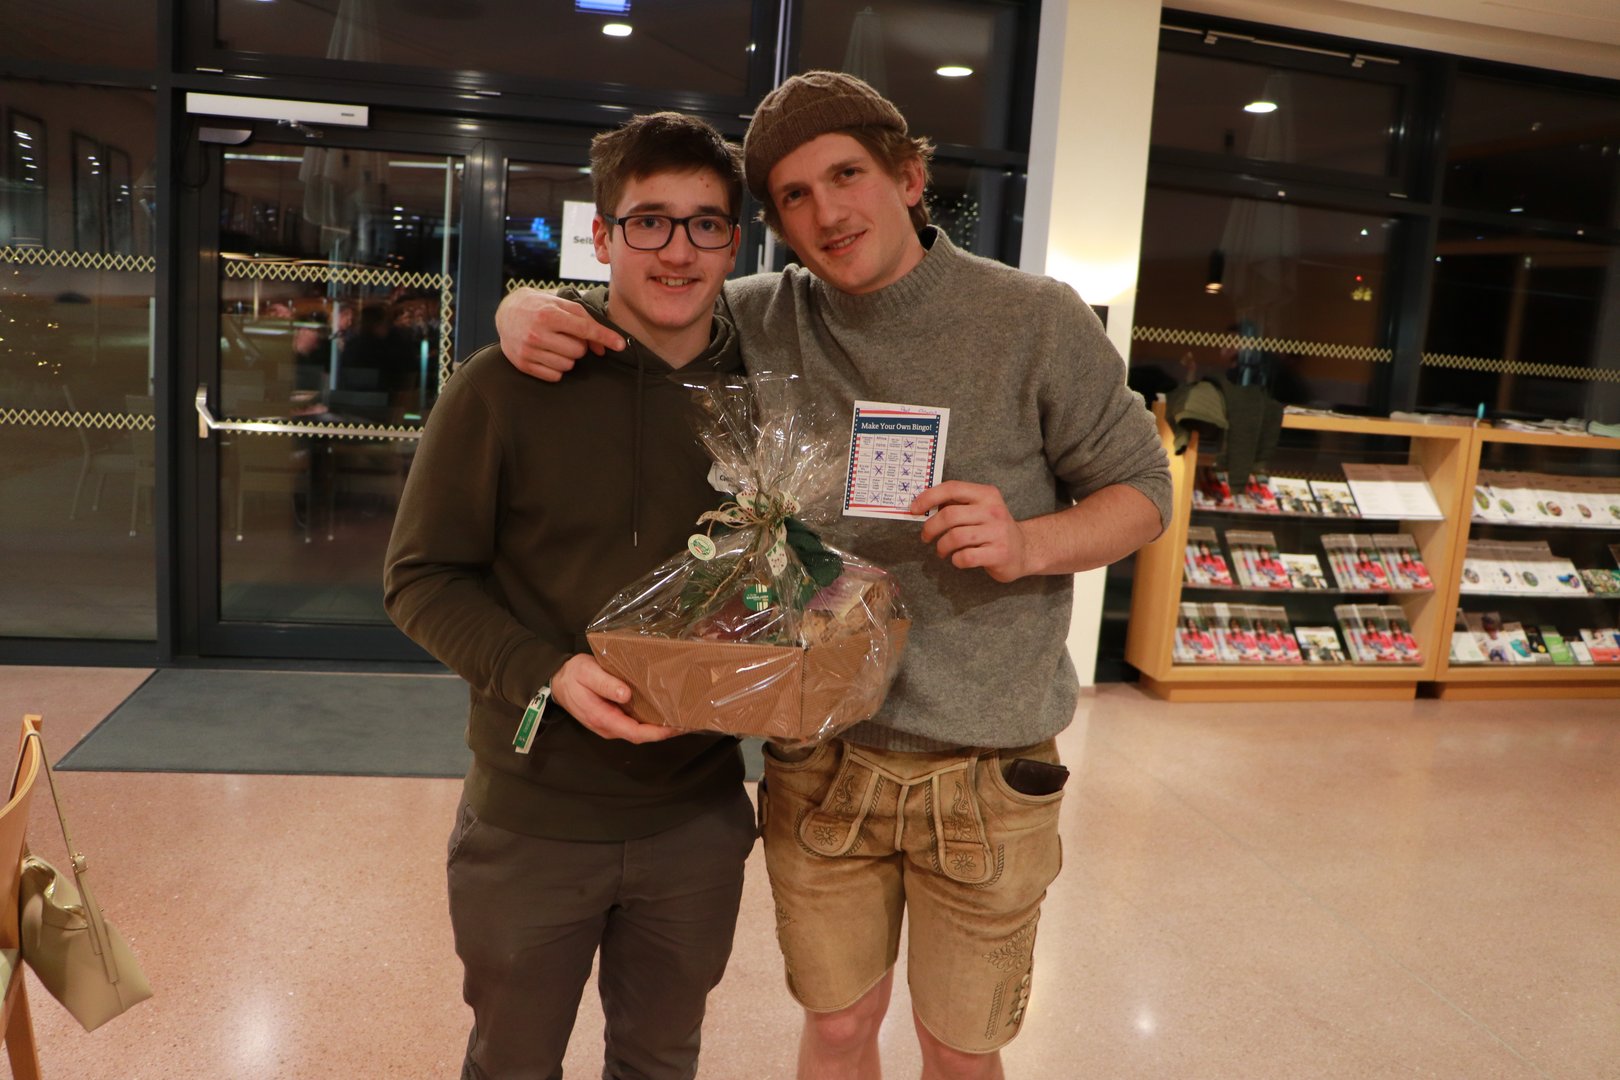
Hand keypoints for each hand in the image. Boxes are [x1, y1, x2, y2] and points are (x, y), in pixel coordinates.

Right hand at [495, 288, 624, 382]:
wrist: (506, 313)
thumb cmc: (540, 307)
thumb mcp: (562, 305)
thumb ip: (586, 322)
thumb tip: (603, 349)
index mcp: (548, 314)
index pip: (584, 329)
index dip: (605, 337)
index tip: (620, 344)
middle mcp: (537, 333)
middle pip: (578, 351)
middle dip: (578, 345)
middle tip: (566, 336)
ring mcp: (528, 351)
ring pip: (568, 365)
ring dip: (568, 357)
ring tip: (556, 344)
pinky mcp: (523, 365)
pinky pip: (555, 376)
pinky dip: (557, 368)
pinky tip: (548, 354)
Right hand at [549, 654, 680, 743]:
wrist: (557, 681)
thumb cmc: (573, 676)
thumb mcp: (587, 673)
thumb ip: (605, 684)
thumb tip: (626, 695)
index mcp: (603, 718)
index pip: (635, 733)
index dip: (657, 732)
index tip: (676, 726)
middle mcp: (609, 727)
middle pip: (641, 735)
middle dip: (664, 731)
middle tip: (687, 720)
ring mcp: (611, 724)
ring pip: (639, 731)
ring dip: (659, 727)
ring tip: (680, 716)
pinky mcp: (613, 718)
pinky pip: (635, 724)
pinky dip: (651, 721)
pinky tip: (663, 711)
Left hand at [911, 481, 1030, 582]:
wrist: (1024, 550)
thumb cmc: (993, 529)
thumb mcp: (980, 508)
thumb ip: (956, 504)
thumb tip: (922, 505)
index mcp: (986, 494)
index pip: (952, 488)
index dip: (929, 497)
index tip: (914, 509)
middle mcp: (993, 510)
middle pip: (949, 515)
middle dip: (930, 528)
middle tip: (926, 537)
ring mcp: (998, 532)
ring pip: (955, 537)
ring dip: (941, 546)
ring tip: (942, 551)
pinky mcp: (999, 553)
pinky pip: (965, 557)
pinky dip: (955, 560)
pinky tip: (958, 559)